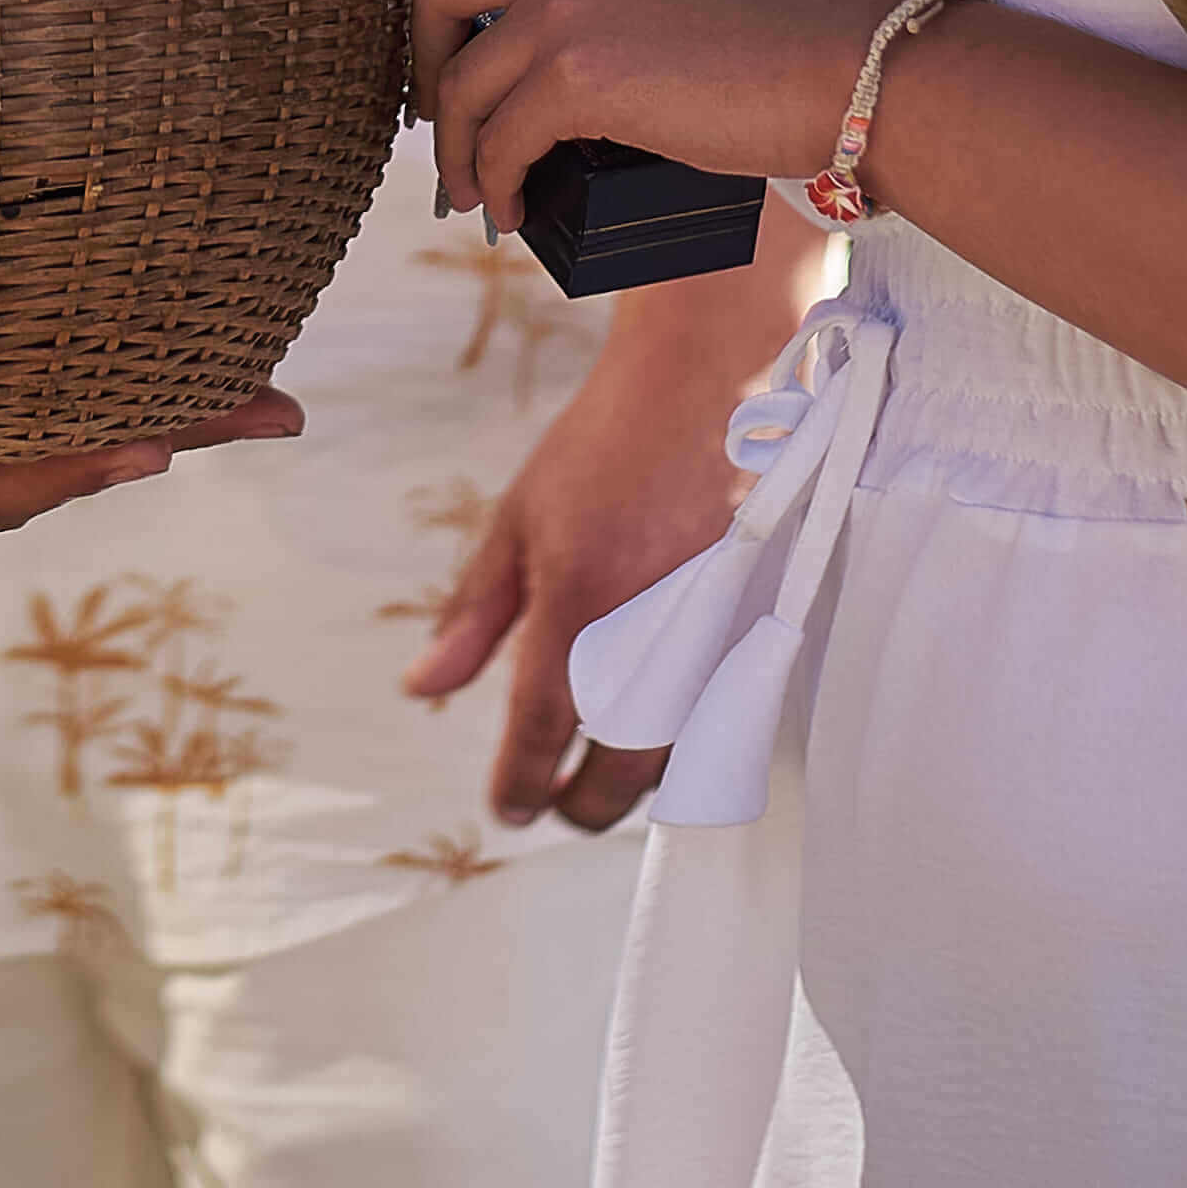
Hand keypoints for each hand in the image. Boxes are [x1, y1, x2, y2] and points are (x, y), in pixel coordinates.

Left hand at [323, 0, 889, 219]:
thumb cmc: (782, 37)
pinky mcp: (581, 73)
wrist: (856, 68)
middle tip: (438, 125)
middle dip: (419, 67)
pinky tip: (511, 211)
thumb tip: (536, 71)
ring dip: (460, 153)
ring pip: (461, 86)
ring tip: (479, 197)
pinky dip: (498, 185)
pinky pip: (502, 140)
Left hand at [404, 355, 751, 830]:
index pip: (540, 734)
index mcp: (578, 604)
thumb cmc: (605, 444)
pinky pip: (728, 717)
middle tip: (556, 802)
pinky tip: (666, 722)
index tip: (509, 808)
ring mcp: (718, 636)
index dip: (519, 786)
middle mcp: (652, 633)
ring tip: (604, 762)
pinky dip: (692, 737)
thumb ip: (474, 616)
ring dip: (638, 776)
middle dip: (582, 806)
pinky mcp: (766, 627)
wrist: (710, 380)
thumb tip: (421, 690)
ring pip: (679, 756)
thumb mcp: (518, 520)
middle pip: (618, 774)